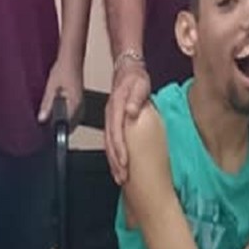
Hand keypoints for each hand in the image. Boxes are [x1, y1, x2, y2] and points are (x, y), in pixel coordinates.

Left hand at [37, 55, 82, 125]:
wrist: (71, 57)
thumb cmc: (64, 68)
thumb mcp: (52, 87)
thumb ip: (47, 103)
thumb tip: (42, 118)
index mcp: (74, 104)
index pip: (67, 125)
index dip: (57, 130)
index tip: (48, 132)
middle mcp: (79, 104)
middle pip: (71, 123)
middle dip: (60, 126)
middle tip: (48, 126)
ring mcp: (79, 101)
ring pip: (72, 117)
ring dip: (63, 119)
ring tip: (50, 119)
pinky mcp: (77, 96)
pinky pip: (72, 110)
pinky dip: (65, 113)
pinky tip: (57, 110)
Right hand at [105, 59, 149, 183]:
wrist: (127, 70)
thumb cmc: (135, 78)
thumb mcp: (140, 83)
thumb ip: (136, 97)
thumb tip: (131, 111)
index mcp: (116, 106)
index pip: (116, 131)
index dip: (120, 148)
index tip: (124, 162)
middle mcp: (111, 114)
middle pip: (110, 142)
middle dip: (115, 161)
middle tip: (122, 177)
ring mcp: (110, 119)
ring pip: (108, 144)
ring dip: (113, 161)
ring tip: (120, 177)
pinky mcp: (113, 122)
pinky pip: (111, 141)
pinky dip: (114, 155)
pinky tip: (119, 165)